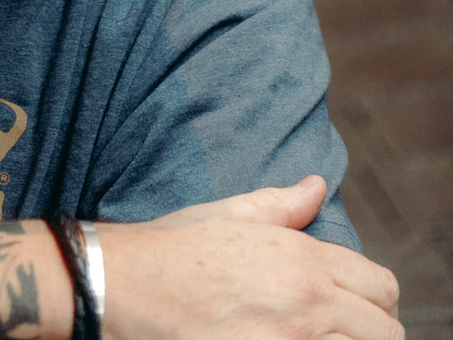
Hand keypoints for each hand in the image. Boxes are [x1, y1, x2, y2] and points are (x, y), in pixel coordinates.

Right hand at [98, 176, 401, 339]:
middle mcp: (306, 301)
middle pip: (384, 332)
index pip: (380, 286)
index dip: (373, 299)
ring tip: (311, 337)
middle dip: (367, 332)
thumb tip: (317, 186)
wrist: (126, 286)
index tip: (352, 307)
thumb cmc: (174, 249)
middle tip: (334, 330)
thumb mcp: (228, 214)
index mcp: (301, 258)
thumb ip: (281, 204)